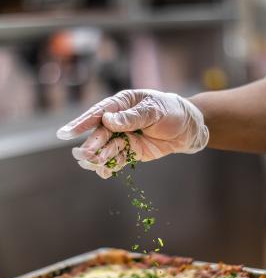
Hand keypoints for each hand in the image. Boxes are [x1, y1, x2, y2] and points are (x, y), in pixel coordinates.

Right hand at [56, 89, 208, 177]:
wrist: (187, 129)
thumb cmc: (171, 112)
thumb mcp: (154, 111)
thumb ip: (132, 117)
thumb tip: (108, 121)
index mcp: (122, 104)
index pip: (98, 113)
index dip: (81, 123)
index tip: (65, 133)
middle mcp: (118, 120)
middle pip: (99, 133)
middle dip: (91, 145)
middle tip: (83, 155)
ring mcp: (123, 136)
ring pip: (105, 148)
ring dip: (99, 157)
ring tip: (94, 165)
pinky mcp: (131, 150)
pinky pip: (117, 159)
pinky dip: (110, 166)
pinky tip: (104, 173)